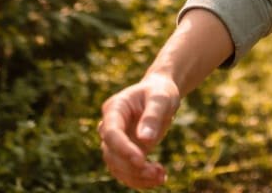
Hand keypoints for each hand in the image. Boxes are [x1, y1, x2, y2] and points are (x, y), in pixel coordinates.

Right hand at [99, 73, 181, 188]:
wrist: (160, 95)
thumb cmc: (160, 92)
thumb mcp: (161, 99)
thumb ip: (153, 116)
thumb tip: (145, 140)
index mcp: (114, 108)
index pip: (111, 133)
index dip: (123, 148)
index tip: (141, 159)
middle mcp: (110, 126)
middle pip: (111, 154)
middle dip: (132, 167)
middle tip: (157, 172)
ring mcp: (116, 142)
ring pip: (117, 167)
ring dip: (137, 177)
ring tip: (160, 176)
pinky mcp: (125, 153)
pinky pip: (126, 171)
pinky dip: (140, 179)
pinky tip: (159, 178)